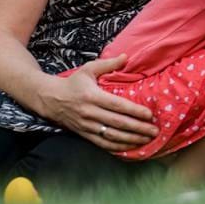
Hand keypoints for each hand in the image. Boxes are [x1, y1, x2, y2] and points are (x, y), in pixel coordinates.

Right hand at [35, 54, 158, 151]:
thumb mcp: (88, 69)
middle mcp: (89, 112)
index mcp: (92, 96)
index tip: (149, 115)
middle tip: (154, 131)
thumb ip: (108, 64)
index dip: (134, 111)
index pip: (117, 105)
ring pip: (111, 136)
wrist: (49, 99)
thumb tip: (126, 56)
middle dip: (138, 128)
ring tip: (147, 140)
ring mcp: (86, 126)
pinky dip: (117, 147)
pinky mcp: (83, 134)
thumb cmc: (73, 83)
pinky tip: (130, 147)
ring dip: (130, 139)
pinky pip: (102, 144)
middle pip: (117, 123)